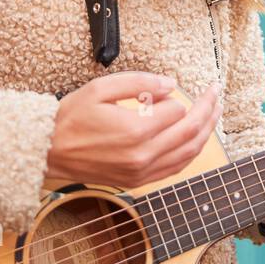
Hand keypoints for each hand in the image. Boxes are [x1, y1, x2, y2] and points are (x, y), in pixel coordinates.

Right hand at [45, 71, 222, 188]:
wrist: (47, 152)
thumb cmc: (70, 118)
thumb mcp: (100, 88)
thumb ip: (138, 82)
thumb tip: (170, 84)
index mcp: (135, 131)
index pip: (175, 110)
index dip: (174, 97)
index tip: (164, 91)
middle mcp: (143, 155)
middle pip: (191, 132)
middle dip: (208, 110)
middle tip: (216, 93)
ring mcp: (142, 171)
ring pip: (189, 153)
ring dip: (207, 132)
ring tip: (215, 112)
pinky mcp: (138, 181)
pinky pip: (176, 168)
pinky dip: (191, 152)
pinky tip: (196, 139)